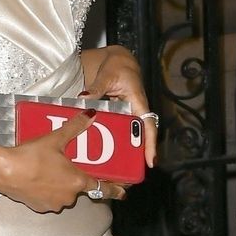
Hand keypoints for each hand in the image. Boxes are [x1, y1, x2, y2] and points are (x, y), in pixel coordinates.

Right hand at [0, 113, 122, 214]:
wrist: (3, 171)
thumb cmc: (31, 156)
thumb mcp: (55, 139)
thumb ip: (75, 128)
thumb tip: (90, 115)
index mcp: (77, 181)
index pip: (102, 188)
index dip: (114, 190)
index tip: (123, 193)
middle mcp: (69, 196)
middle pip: (79, 188)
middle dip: (74, 178)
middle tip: (65, 165)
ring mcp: (54, 204)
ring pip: (63, 194)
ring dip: (60, 185)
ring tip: (48, 169)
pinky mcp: (39, 207)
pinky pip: (49, 199)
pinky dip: (47, 190)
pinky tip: (37, 178)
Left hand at [80, 44, 157, 168]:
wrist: (117, 60)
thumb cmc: (117, 66)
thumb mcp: (107, 75)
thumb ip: (97, 87)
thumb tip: (85, 97)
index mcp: (138, 102)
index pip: (148, 125)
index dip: (150, 144)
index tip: (150, 162)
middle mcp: (135, 111)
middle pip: (140, 137)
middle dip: (137, 156)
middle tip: (130, 174)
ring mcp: (128, 114)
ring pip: (129, 136)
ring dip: (124, 151)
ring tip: (116, 170)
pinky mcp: (119, 116)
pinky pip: (118, 130)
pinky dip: (112, 141)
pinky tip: (100, 153)